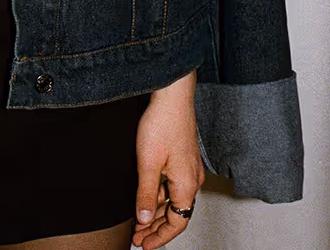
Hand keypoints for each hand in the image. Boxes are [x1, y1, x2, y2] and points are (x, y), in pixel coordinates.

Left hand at [132, 71, 203, 247]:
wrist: (172, 94)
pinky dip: (160, 195)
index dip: (160, 237)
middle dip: (155, 227)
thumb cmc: (163, 123)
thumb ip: (146, 194)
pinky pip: (173, 185)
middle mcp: (192, 179)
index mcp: (187, 185)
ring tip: (137, 219)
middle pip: (176, 213)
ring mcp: (189, 168)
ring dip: (156, 211)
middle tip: (137, 236)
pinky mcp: (183, 157)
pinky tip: (146, 194)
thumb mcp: (148, 163)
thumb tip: (144, 219)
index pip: (177, 223)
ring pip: (173, 199)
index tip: (144, 245)